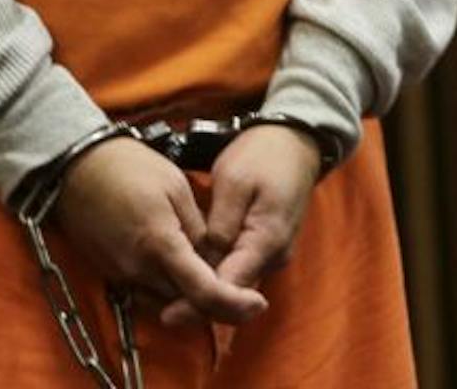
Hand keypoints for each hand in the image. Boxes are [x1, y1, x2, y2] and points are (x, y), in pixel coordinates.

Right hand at [55, 137, 268, 325]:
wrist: (75, 167)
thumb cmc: (129, 167)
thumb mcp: (176, 187)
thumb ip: (198, 229)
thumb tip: (214, 257)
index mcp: (160, 244)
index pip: (204, 292)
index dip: (235, 304)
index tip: (258, 303)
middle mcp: (139, 269)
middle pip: (186, 305)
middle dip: (217, 305)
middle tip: (243, 295)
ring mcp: (121, 274)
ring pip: (166, 303)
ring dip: (191, 299)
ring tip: (213, 280)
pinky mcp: (110, 273)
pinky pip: (145, 293)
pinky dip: (168, 289)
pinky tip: (179, 271)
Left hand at [159, 123, 320, 328]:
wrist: (295, 142)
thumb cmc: (263, 155)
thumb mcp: (235, 181)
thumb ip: (221, 223)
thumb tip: (205, 257)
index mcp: (266, 240)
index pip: (230, 285)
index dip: (197, 302)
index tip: (168, 314)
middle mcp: (274, 256)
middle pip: (233, 290)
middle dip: (199, 301)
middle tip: (161, 309)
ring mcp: (272, 253)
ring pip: (236, 281)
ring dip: (207, 288)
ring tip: (169, 292)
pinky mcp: (266, 246)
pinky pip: (240, 267)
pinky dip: (217, 272)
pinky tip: (191, 270)